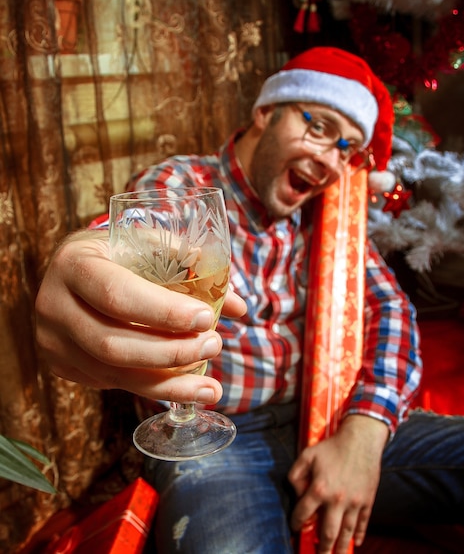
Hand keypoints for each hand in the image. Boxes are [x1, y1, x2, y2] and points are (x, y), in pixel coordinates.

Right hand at [35, 229, 246, 403]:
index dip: (163, 312)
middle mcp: (54, 305)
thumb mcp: (150, 245)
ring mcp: (53, 341)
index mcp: (75, 264)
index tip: (205, 318)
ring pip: (114, 373)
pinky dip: (154, 388)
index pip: (118, 295)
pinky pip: (113, 384)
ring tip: (210, 387)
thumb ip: (193, 269)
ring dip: (169, 382)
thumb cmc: (121, 253)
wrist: (75, 271)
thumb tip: (238, 306)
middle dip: (171, 352)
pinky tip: (188, 389)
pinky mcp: (63, 366)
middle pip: (113, 344)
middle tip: (214, 345)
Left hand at [288, 415, 388, 553]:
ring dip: (341, 547)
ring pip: (346, 532)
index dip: (297, 522)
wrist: (361, 439)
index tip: (296, 527)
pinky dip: (359, 534)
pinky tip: (356, 543)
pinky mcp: (367, 500)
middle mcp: (336, 500)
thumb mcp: (307, 455)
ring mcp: (354, 502)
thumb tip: (297, 493)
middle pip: (328, 533)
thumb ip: (296, 475)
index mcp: (319, 489)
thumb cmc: (332, 446)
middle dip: (322, 548)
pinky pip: (363, 522)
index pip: (303, 514)